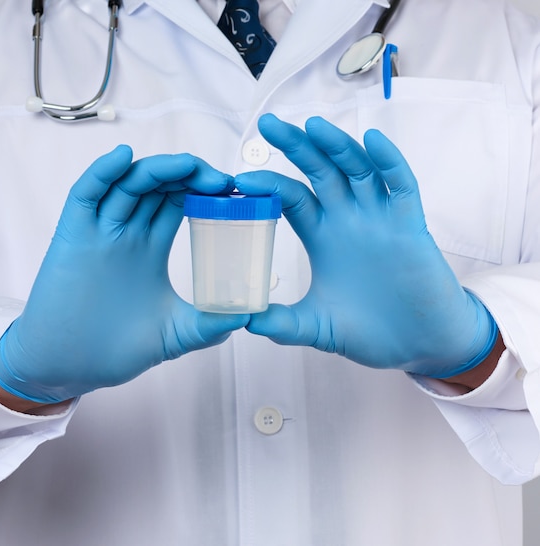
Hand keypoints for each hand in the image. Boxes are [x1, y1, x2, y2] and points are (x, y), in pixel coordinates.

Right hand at [0, 146, 248, 403]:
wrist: (68, 366)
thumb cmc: (114, 349)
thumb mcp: (175, 334)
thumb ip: (209, 325)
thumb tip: (248, 316)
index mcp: (150, 248)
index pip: (177, 203)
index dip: (202, 190)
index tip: (233, 191)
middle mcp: (126, 233)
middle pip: (157, 186)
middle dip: (188, 175)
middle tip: (221, 180)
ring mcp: (98, 232)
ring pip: (127, 183)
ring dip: (158, 169)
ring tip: (189, 166)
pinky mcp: (72, 236)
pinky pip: (85, 195)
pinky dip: (102, 172)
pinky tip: (124, 156)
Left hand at [235, 114, 496, 377]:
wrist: (418, 345)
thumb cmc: (369, 332)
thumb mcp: (316, 326)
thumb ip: (283, 323)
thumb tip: (244, 321)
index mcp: (322, 236)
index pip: (292, 197)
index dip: (269, 185)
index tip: (239, 179)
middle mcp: (348, 220)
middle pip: (320, 172)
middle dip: (296, 147)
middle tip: (268, 124)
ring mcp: (380, 219)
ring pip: (357, 170)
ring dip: (337, 147)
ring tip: (312, 126)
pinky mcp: (411, 227)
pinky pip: (401, 186)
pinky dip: (389, 163)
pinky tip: (372, 140)